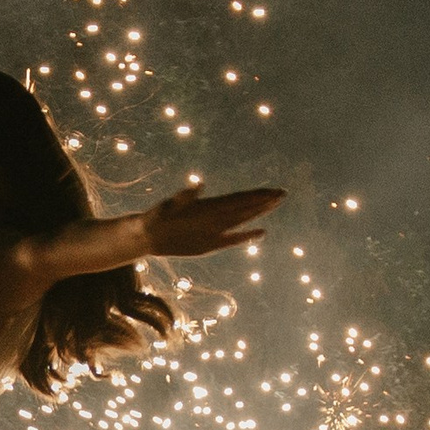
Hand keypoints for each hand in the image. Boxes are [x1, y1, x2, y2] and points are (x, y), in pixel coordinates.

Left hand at [138, 178, 285, 257]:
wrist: (147, 235)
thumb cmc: (155, 218)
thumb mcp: (167, 208)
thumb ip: (183, 198)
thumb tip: (197, 185)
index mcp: (208, 206)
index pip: (238, 200)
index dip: (256, 196)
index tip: (273, 191)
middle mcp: (215, 216)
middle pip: (244, 207)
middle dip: (263, 201)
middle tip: (283, 194)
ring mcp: (214, 229)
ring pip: (242, 220)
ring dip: (259, 213)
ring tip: (275, 205)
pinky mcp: (210, 244)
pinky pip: (232, 239)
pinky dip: (247, 236)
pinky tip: (261, 232)